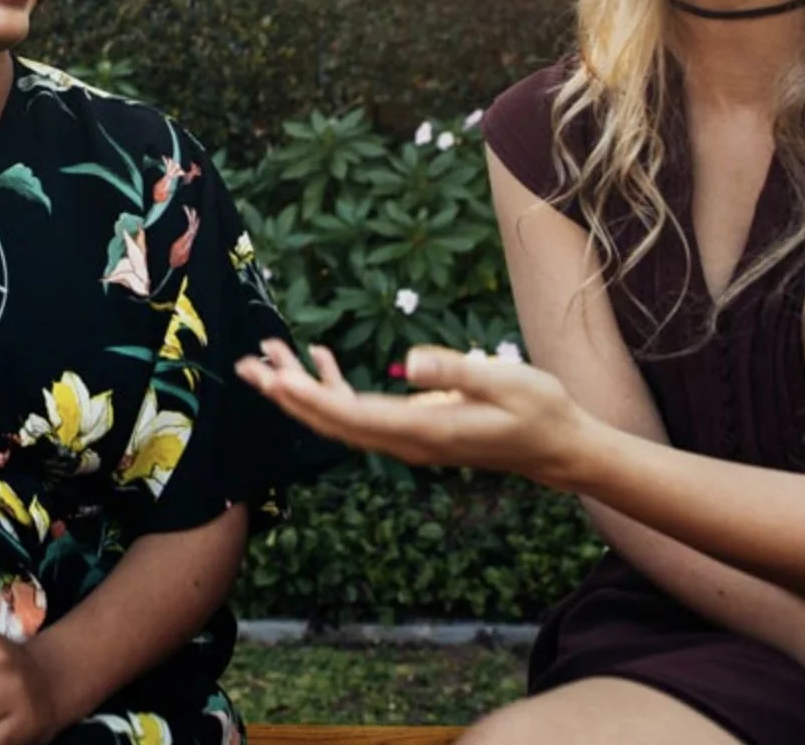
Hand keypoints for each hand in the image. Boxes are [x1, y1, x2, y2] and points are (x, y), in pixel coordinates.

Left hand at [234, 340, 598, 485]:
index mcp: (423, 432)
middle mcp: (405, 441)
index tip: (275, 379)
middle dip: (287, 395)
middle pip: (332, 421)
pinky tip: (317, 359)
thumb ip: (458, 371)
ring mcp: (406, 438)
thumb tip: (408, 361)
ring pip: (339, 416)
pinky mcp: (410, 428)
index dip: (311, 399)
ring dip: (301, 388)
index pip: (352, 418)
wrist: (557, 446)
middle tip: (247, 366)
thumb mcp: (507, 381)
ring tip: (266, 358)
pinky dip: (333, 385)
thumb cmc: (539, 409)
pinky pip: (359, 410)